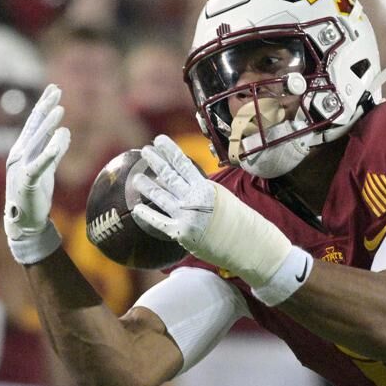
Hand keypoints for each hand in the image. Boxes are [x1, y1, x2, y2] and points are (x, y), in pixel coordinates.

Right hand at [4, 85, 69, 260]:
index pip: (35, 123)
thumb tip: (65, 131)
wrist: (25, 219)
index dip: (44, 106)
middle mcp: (20, 155)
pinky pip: (40, 164)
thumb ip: (55, 149)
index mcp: (24, 150)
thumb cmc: (35, 192)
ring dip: (48, 124)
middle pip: (34, 127)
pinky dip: (50, 152)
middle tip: (57, 91)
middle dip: (45, 107)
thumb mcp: (47, 167)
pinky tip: (59, 140)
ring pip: (36, 141)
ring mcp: (22, 167)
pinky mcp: (28, 181)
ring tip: (60, 109)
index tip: (54, 89)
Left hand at [134, 135, 297, 291]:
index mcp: (206, 188)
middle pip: (169, 176)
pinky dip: (147, 215)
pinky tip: (137, 209)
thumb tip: (186, 182)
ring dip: (147, 187)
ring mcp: (186, 217)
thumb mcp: (223, 198)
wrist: (249, 246)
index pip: (183, 164)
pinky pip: (159, 222)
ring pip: (161, 197)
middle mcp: (194, 200)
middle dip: (155, 162)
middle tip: (145, 151)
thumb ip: (204, 191)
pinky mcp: (181, 234)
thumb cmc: (239, 222)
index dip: (169, 150)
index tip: (158, 140)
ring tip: (137, 178)